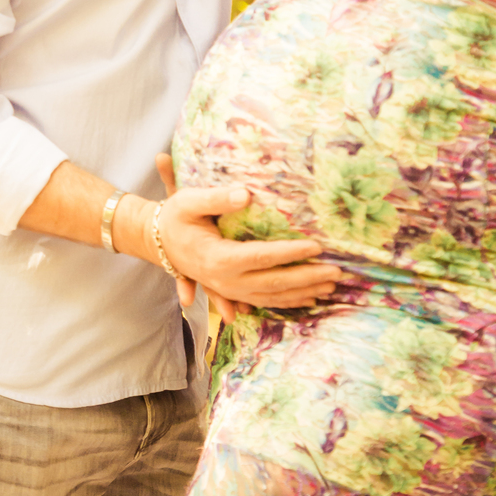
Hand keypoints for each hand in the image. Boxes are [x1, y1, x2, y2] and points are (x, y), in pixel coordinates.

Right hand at [154, 155, 342, 322]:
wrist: (158, 241)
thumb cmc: (176, 217)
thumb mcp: (190, 202)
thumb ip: (217, 198)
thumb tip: (246, 194)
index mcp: (218, 257)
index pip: (263, 257)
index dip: (291, 252)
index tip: (317, 245)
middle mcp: (225, 280)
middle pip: (274, 283)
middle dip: (308, 277)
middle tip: (337, 271)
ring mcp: (229, 290)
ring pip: (273, 297)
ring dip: (304, 292)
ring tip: (332, 285)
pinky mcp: (231, 292)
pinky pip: (265, 301)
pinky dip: (289, 301)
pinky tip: (310, 298)